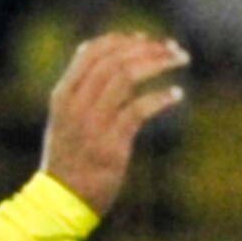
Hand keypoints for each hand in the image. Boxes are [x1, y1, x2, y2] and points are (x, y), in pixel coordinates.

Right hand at [37, 31, 191, 212]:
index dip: (122, 40)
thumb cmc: (69, 158)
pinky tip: (177, 95)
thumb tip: (104, 57)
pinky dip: (161, 98)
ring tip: (180, 61)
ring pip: (127, 77)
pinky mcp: (111, 145)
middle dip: (148, 49)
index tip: (147, 40)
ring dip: (158, 64)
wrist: (61, 200)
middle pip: (115, 60)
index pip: (92, 52)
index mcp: (63, 94)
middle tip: (174, 50)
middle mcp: (76, 104)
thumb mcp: (66, 118)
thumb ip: (82, 89)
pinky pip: (139, 110)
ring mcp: (92, 124)